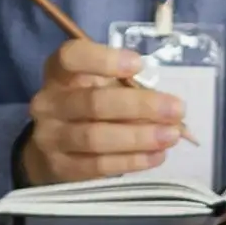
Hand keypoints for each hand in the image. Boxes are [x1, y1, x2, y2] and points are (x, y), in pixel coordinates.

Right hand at [19, 37, 185, 184]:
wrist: (52, 148)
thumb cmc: (86, 107)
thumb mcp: (100, 87)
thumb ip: (126, 88)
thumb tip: (168, 106)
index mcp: (58, 73)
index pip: (71, 57)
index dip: (104, 59)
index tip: (139, 64)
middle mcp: (49, 103)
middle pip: (93, 103)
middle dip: (140, 106)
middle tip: (176, 110)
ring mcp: (51, 137)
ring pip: (96, 138)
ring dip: (139, 137)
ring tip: (171, 135)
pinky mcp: (61, 167)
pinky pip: (98, 165)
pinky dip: (131, 161)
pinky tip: (156, 156)